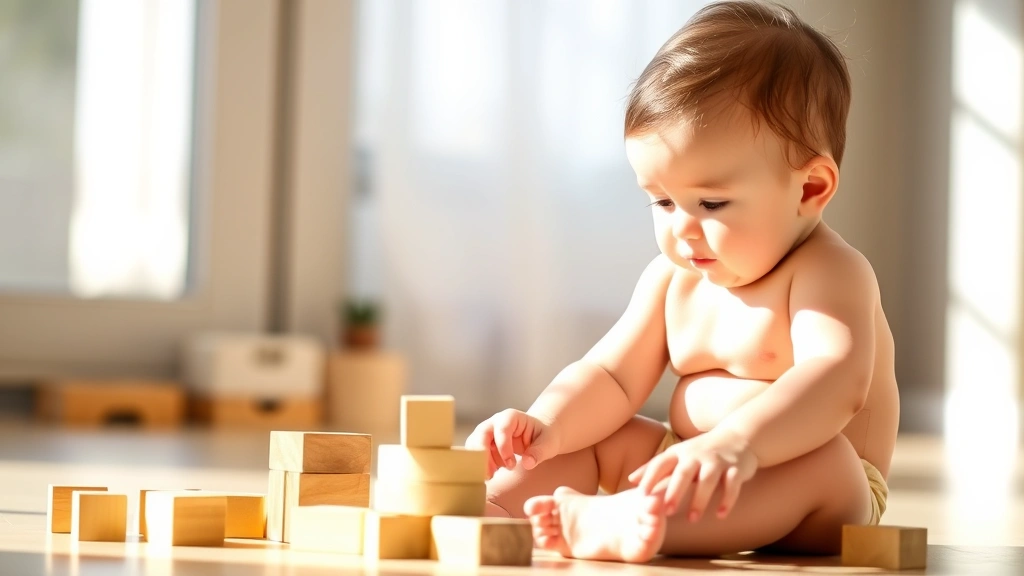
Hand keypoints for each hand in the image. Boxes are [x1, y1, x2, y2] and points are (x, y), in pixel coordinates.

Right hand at [465, 409, 561, 479]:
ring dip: (479, 461)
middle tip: (491, 474)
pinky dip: (479, 465)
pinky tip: (490, 475)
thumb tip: (527, 463)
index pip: (501, 428)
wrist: (539, 436)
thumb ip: (539, 452)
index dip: (503, 446)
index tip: (511, 465)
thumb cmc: (544, 436)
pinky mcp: (484, 445)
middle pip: (481, 434)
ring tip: (490, 477)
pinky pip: (475, 454)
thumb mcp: (548, 443)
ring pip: (474, 444)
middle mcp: (495, 423)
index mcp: (511, 417)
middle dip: (483, 455)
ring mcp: (488, 433)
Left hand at [628, 429, 757, 520]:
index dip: (650, 477)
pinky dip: (727, 499)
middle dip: (675, 491)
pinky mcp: (736, 468)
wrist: (738, 437)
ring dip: (700, 499)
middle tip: (667, 511)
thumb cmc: (700, 452)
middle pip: (684, 472)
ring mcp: (717, 461)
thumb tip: (631, 480)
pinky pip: (731, 484)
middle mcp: (697, 455)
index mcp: (679, 452)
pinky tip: (721, 515)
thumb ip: (655, 468)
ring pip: (708, 479)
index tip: (641, 495)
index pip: (661, 463)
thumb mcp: (677, 455)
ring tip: (692, 519)